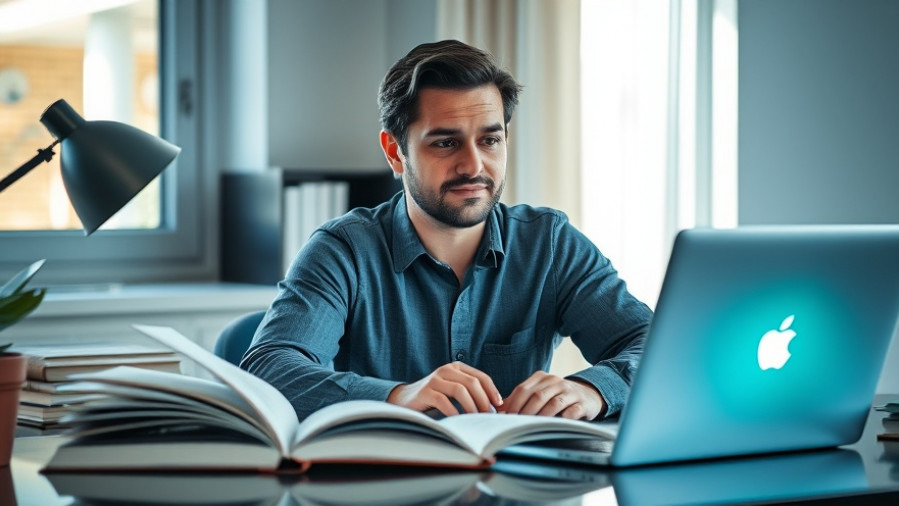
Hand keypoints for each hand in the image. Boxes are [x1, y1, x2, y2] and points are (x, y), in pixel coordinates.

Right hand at [386, 362, 502, 415]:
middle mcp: (446, 370)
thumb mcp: (453, 390)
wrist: (405, 398)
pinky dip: (454, 412)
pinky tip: (458, 420)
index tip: (499, 405)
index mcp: (456, 367)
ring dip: (471, 406)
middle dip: (483, 400)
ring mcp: (434, 380)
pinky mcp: (425, 392)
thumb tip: (494, 407)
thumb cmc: (435, 396)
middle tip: (487, 415)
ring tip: (475, 418)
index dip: (492, 390)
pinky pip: (443, 401)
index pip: (481, 376)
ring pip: (460, 390)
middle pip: (472, 383)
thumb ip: (470, 393)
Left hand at [500, 371, 605, 419]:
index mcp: (541, 378)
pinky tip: (557, 424)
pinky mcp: (582, 403)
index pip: (522, 389)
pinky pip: (572, 411)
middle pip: (536, 396)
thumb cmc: (558, 396)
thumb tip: (499, 410)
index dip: (512, 404)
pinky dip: (564, 418)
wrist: (588, 394)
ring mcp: (570, 391)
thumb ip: (521, 399)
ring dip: (541, 416)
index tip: (505, 418)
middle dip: (524, 412)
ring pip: (553, 403)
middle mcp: (555, 381)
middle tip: (516, 425)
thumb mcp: (540, 392)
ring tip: (532, 427)